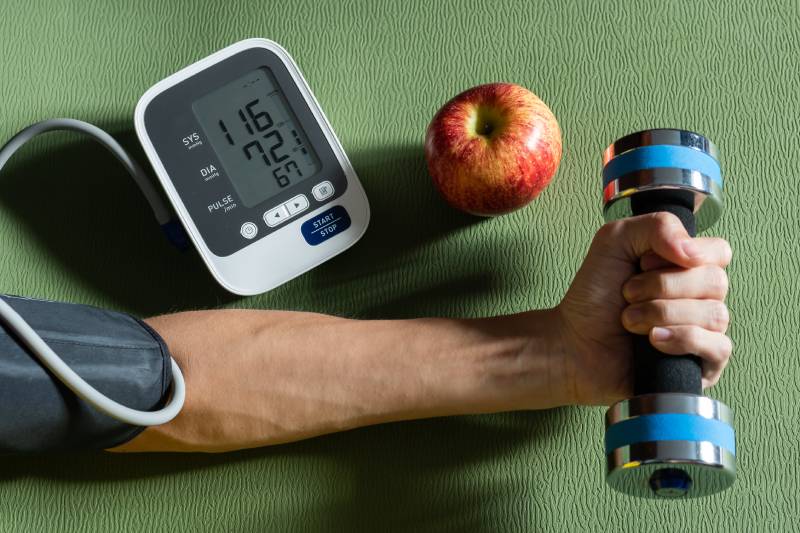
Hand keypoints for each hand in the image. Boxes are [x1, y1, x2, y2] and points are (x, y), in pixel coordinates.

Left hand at [555, 212, 732, 405]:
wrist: (573, 343)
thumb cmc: (594, 296)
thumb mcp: (615, 241)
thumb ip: (656, 226)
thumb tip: (692, 251)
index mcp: (687, 269)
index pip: (718, 252)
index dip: (683, 255)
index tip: (644, 263)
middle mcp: (701, 299)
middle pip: (715, 282)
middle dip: (661, 286)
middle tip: (628, 294)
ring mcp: (704, 333)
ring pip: (714, 314)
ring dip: (660, 313)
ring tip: (630, 320)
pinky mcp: (701, 366)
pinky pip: (718, 347)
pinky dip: (681, 339)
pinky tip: (653, 341)